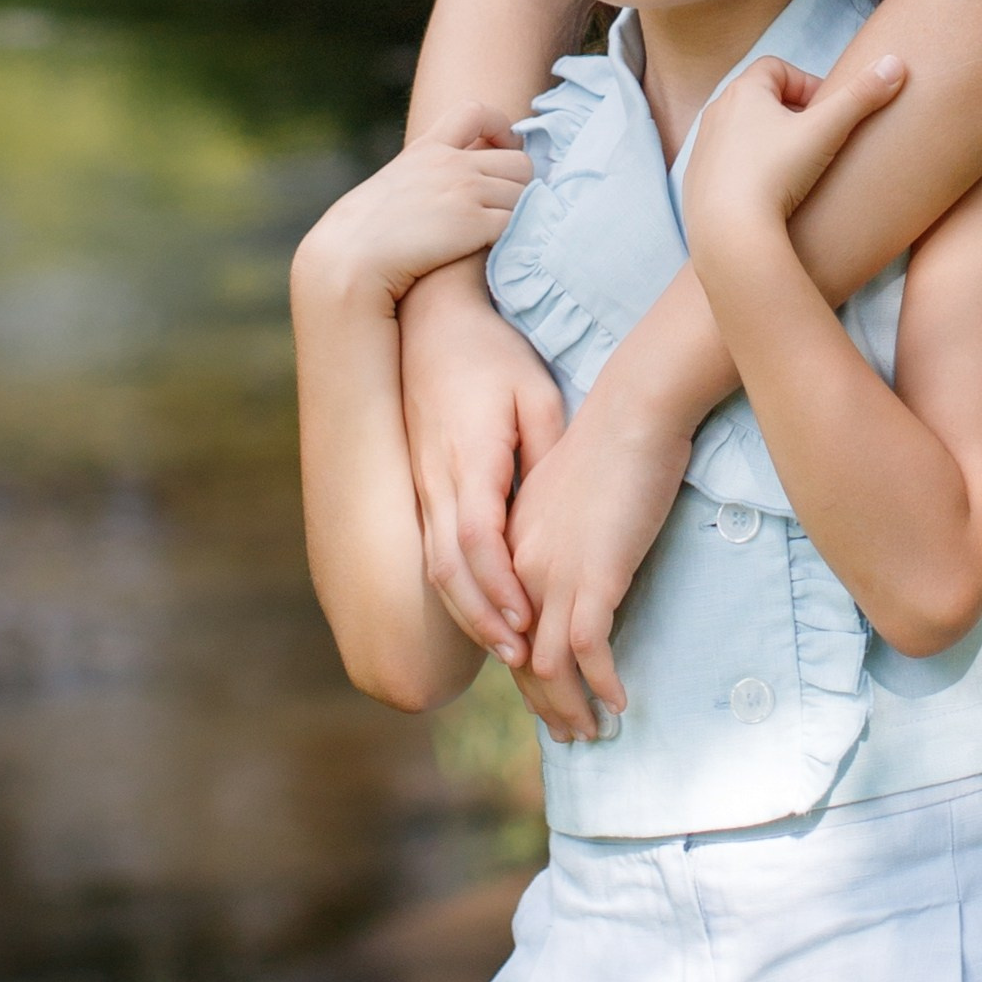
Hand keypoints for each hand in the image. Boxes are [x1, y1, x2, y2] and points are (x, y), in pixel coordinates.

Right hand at [293, 104, 530, 311]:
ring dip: (519, 215)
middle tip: (505, 209)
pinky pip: (518, 223)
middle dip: (518, 185)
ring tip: (497, 235)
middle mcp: (452, 164)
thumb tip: (438, 197)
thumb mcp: (392, 187)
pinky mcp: (475, 224)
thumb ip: (421, 179)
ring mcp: (466, 192)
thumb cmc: (362, 234)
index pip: (475, 112)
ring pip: (525, 194)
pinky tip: (497, 250)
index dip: (500, 126)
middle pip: (519, 162)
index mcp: (427, 149)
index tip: (502, 148)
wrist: (350, 259)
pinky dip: (515, 236)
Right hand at [399, 252, 565, 671]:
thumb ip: (546, 452)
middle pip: (448, 565)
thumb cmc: (491, 355)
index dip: (499, 585)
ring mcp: (422, 483)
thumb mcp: (534, 394)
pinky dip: (458, 587)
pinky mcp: (421, 485)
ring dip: (467, 611)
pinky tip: (484, 611)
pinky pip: (435, 546)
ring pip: (435, 563)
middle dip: (481, 618)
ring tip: (505, 649)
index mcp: (468, 456)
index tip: (527, 620)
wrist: (431, 323)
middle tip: (518, 657)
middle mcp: (436, 478)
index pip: (476, 537)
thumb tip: (561, 512)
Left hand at [506, 376, 695, 741]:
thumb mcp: (571, 492)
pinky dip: (603, 684)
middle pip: (520, 658)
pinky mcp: (595, 578)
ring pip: (548, 667)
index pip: (507, 626)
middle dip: (543, 705)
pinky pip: (589, 652)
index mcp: (512, 546)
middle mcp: (523, 568)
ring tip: (591, 733)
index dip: (524, 670)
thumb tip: (579, 563)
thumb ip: (562, 532)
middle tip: (570, 735)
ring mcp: (555, 575)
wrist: (634, 409)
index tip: (547, 698)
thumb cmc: (614, 439)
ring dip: (569, 708)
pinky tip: (621, 701)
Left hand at [681, 51, 906, 264]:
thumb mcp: (826, 131)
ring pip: (743, 134)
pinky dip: (751, 172)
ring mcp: (703, 149)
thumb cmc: (775, 174)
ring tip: (798, 170)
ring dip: (770, 143)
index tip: (828, 112)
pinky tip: (772, 197)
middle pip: (759, 100)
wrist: (729, 233)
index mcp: (742, 92)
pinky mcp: (697, 183)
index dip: (807, 83)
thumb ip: (861, 96)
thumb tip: (896, 62)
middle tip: (819, 140)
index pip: (777, 68)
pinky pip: (728, 167)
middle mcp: (716, 113)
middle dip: (791, 114)